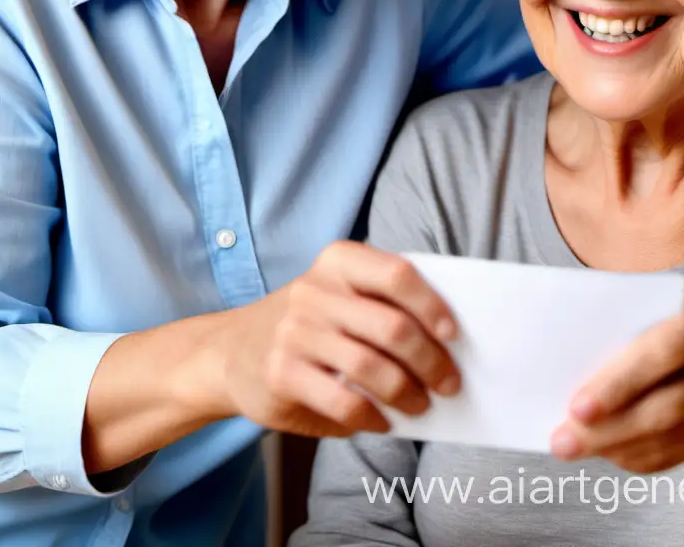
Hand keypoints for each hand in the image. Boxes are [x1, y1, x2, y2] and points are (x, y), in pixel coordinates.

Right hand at [212, 241, 459, 438]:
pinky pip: (342, 402)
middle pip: (392, 327)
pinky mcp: (282, 373)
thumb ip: (380, 303)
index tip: (452, 334)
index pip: (396, 274)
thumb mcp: (337, 294)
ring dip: (407, 393)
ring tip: (420, 405)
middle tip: (448, 383)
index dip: (431, 305)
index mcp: (338, 261)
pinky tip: (383, 422)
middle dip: (430, 361)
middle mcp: (314, 291)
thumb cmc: (307, 322)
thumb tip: (443, 344)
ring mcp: (295, 332)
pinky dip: (372, 417)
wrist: (230, 350)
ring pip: (371, 367)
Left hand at [549, 281, 683, 471]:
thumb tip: (570, 351)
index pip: (669, 349)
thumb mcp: (677, 298)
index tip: (577, 406)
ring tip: (572, 446)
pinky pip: (681, 453)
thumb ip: (635, 315)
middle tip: (561, 438)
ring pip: (672, 438)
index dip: (621, 381)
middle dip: (609, 426)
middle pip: (668, 406)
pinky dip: (638, 455)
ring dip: (616, 446)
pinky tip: (607, 450)